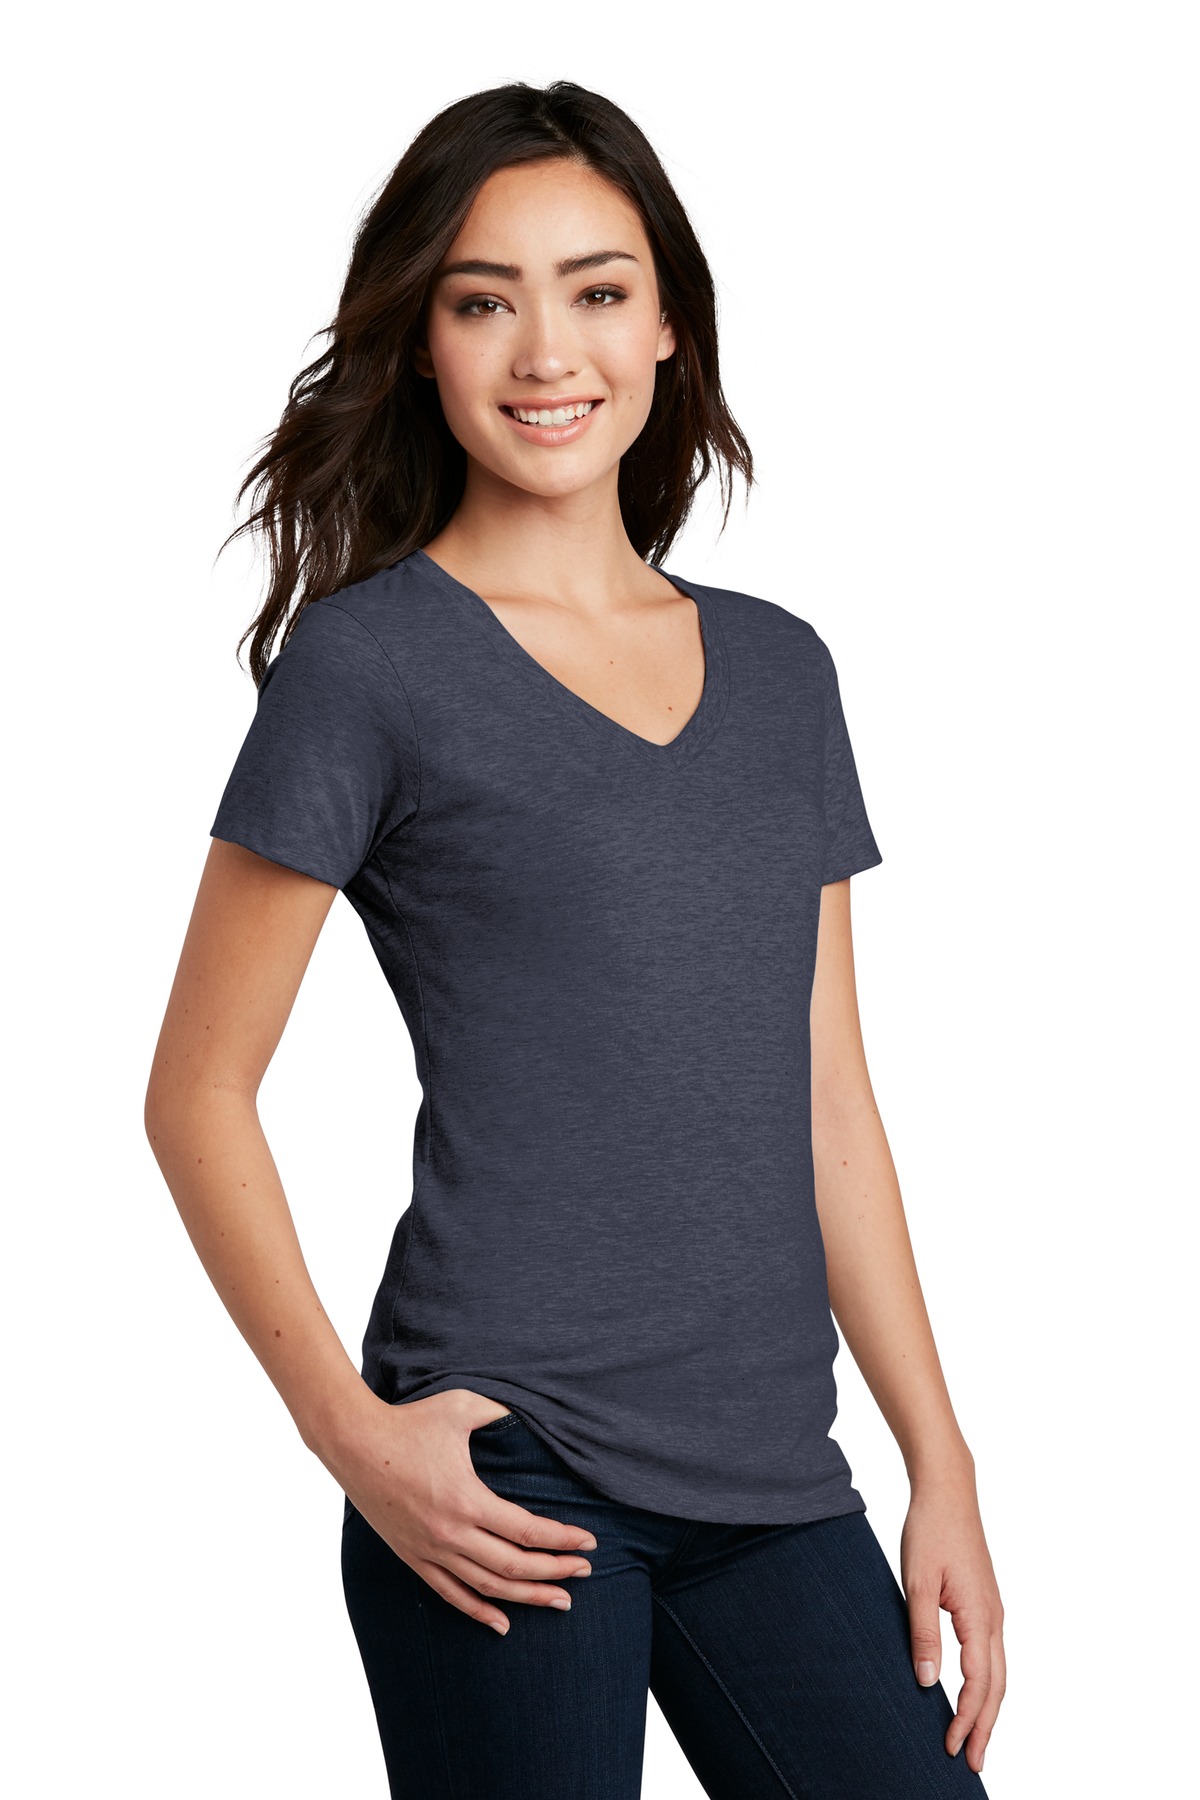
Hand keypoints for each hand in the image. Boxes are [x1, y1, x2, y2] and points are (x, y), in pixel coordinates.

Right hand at [330, 1387, 595, 1635]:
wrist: (354, 1443)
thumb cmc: (410, 1422)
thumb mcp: (462, 1407)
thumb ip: (501, 1414)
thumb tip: (532, 1416)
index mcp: (467, 1499)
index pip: (526, 1531)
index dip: (562, 1540)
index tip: (589, 1543)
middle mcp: (450, 1533)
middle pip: (514, 1567)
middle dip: (555, 1571)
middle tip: (585, 1572)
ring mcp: (429, 1550)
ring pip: (487, 1587)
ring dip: (526, 1598)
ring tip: (559, 1601)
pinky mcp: (412, 1556)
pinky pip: (450, 1594)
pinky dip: (478, 1611)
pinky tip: (501, 1623)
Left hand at [900, 1469, 1005, 1775]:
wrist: (947, 1491)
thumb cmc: (930, 1531)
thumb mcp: (917, 1583)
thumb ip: (922, 1633)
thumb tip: (927, 1682)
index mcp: (978, 1615)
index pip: (977, 1683)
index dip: (966, 1718)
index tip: (952, 1748)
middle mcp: (994, 1617)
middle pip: (996, 1685)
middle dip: (986, 1726)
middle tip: (972, 1762)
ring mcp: (993, 1610)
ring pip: (998, 1671)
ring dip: (988, 1707)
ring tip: (975, 1737)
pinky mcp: (985, 1602)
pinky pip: (992, 1653)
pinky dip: (987, 1682)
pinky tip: (974, 1691)